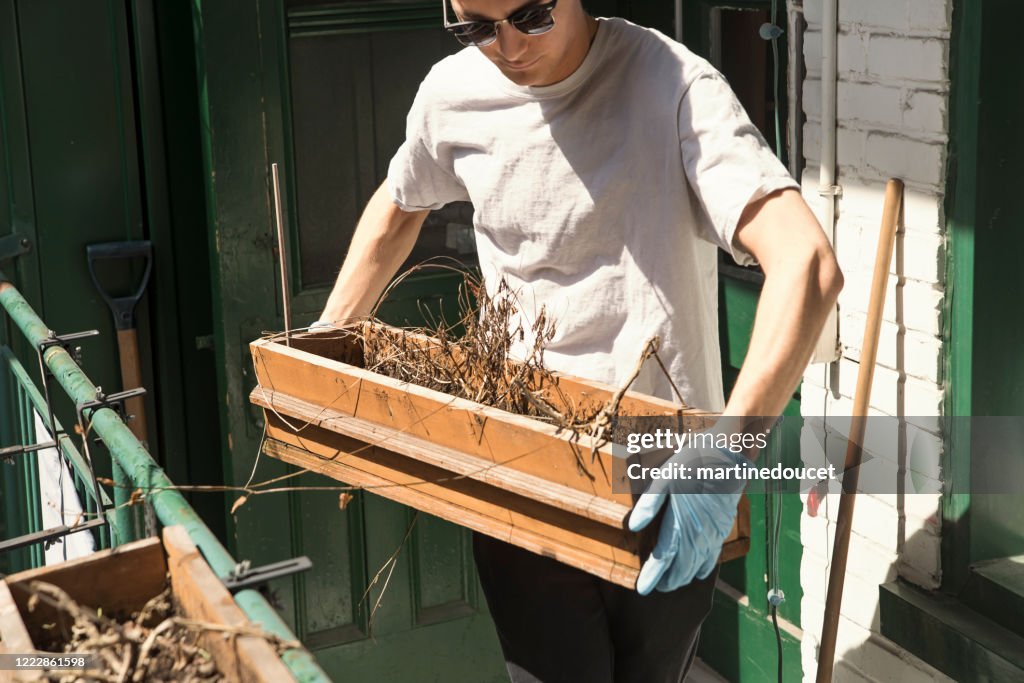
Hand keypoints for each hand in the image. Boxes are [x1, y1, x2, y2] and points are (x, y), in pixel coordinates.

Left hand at [627, 432, 752, 594]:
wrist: (729, 454)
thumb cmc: (693, 462)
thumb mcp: (665, 477)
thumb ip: (649, 504)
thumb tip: (633, 526)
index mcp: (682, 522)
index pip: (664, 558)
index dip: (653, 576)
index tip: (643, 590)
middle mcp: (699, 533)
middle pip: (683, 568)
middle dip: (669, 580)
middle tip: (657, 588)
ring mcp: (714, 532)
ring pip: (699, 565)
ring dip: (685, 576)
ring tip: (673, 584)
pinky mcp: (723, 526)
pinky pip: (714, 555)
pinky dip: (704, 567)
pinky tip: (700, 573)